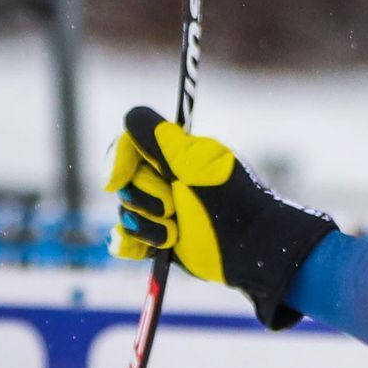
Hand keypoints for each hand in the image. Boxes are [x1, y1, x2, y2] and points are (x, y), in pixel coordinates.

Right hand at [107, 106, 335, 328]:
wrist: (251, 250)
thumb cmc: (229, 205)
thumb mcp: (194, 167)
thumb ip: (160, 140)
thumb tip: (130, 117)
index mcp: (178, 153)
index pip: (130, 143)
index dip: (117, 159)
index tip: (116, 180)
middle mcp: (168, 177)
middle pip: (126, 181)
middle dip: (145, 199)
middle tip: (174, 207)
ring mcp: (162, 209)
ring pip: (125, 212)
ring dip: (146, 226)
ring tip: (175, 234)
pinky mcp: (159, 238)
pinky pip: (124, 239)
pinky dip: (129, 245)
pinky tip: (145, 250)